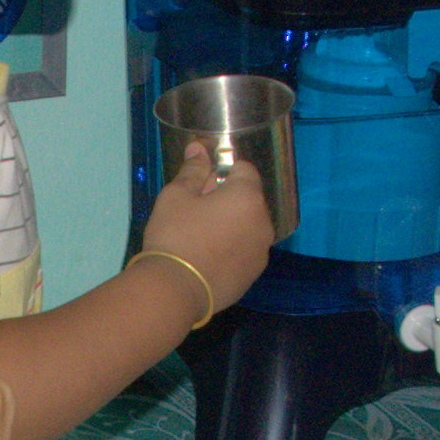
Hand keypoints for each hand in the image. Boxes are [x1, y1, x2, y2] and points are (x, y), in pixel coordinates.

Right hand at [142, 141, 275, 309]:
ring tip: (201, 237)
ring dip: (232, 224)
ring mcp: (262, 251)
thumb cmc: (175, 235)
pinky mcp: (254, 275)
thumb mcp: (176, 196)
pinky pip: (246, 250)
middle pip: (248, 199)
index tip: (202, 184)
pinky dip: (233, 248)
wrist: (176, 290)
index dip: (223, 171)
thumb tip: (198, 149)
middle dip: (227, 198)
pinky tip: (209, 257)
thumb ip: (193, 171)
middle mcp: (264, 222)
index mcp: (248, 197)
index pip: (244, 169)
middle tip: (196, 211)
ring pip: (248, 226)